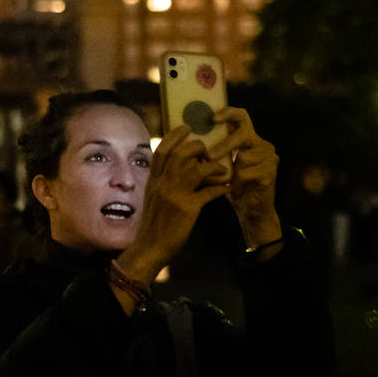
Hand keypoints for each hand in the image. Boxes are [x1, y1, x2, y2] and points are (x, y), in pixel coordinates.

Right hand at [117, 125, 229, 281]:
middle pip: (181, 154)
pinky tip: (227, 188)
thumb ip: (163, 182)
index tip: (187, 127)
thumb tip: (177, 168)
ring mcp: (174, 195)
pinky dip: (220, 188)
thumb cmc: (153, 225)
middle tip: (208, 151)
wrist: (150, 249)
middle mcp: (162, 184)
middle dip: (198, 148)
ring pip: (196, 169)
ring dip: (213, 167)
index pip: (162, 150)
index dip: (175, 135)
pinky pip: (209, 192)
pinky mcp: (187, 209)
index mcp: (153, 180)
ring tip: (221, 170)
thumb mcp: (153, 198)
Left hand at [204, 107, 281, 248]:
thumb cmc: (233, 186)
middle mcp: (262, 145)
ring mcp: (270, 158)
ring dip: (229, 171)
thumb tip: (186, 137)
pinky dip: (236, 182)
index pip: (241, 116)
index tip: (212, 118)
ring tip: (225, 181)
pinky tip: (235, 189)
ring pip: (243, 156)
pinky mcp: (271, 172)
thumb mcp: (221, 165)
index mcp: (250, 139)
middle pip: (243, 133)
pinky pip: (246, 173)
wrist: (251, 211)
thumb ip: (212, 150)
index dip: (228, 113)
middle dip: (224, 145)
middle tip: (209, 157)